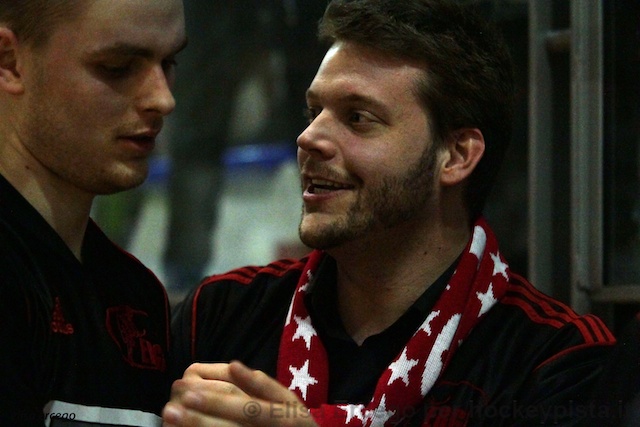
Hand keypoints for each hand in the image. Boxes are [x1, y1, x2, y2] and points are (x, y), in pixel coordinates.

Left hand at [162, 361, 317, 426]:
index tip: (189, 391)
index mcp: (280, 418)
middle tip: (170, 409)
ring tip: (170, 420)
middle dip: (198, 420)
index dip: (218, 402)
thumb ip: (262, 384)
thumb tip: (233, 365)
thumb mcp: (287, 401)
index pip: (246, 409)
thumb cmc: (293, 423)